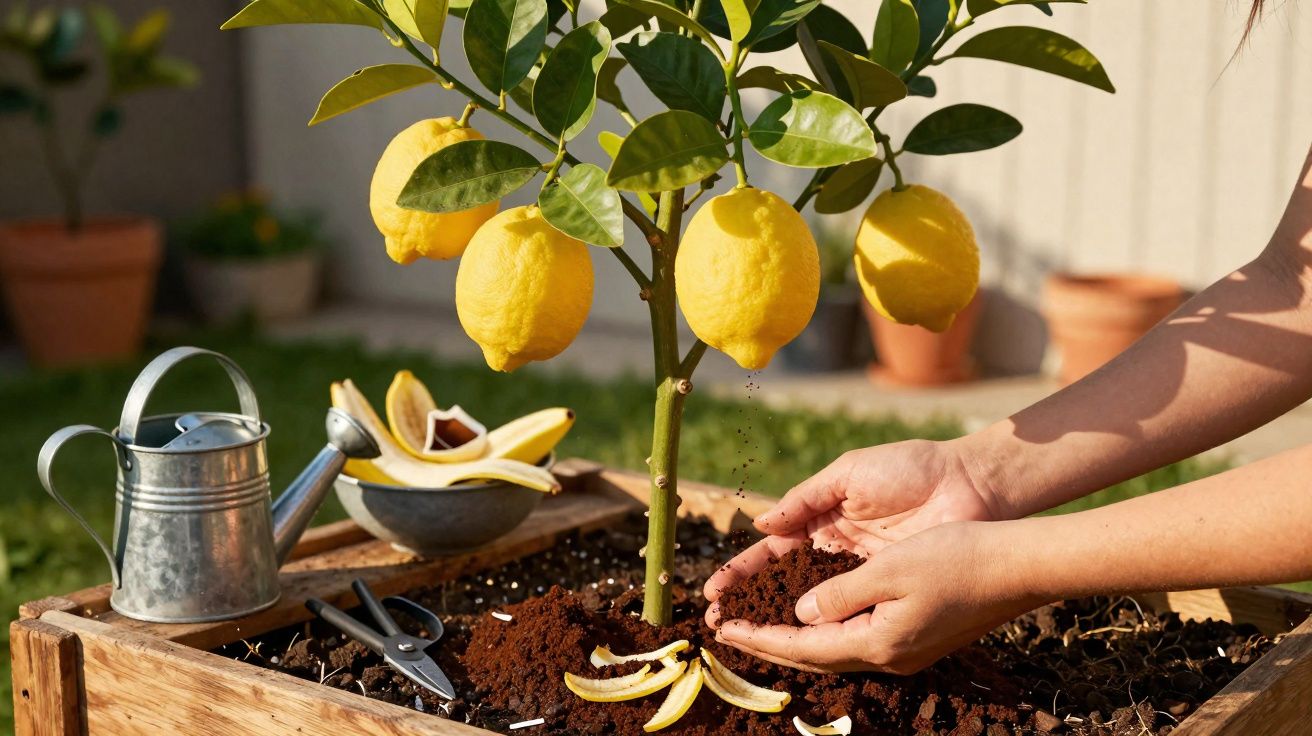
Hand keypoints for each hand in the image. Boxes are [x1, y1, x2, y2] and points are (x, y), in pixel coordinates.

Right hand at [704, 439, 999, 625]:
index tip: (716, 588)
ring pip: (812, 604)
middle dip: (750, 602)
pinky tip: (796, 639)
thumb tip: (762, 524)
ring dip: (778, 620)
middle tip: (718, 620)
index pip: (774, 552)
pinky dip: (822, 626)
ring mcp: (862, 575)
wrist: (968, 482)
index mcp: (823, 521)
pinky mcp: (888, 591)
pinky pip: (849, 612)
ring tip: (744, 635)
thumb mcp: (849, 474)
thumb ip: (805, 499)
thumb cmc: (910, 468)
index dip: (744, 571)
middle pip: (785, 584)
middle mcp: (837, 553)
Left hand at [713, 521, 1044, 673]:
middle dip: (769, 643)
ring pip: (835, 650)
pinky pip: (857, 638)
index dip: (759, 637)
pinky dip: (826, 629)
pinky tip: (816, 615)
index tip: (723, 628)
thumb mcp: (889, 568)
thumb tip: (802, 614)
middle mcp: (890, 655)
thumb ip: (839, 594)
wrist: (1021, 566)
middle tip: (729, 630)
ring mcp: (907, 649)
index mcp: (878, 642)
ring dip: (795, 638)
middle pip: (814, 657)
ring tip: (761, 624)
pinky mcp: (919, 635)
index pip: (802, 647)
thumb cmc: (958, 558)